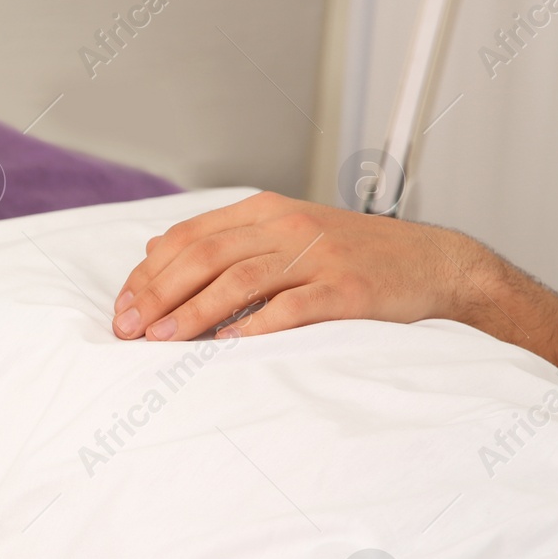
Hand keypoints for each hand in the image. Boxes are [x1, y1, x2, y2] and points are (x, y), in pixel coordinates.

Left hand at [111, 191, 473, 341]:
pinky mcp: (345, 290)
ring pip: (238, 279)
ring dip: (192, 311)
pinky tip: (224, 347)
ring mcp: (317, 256)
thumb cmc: (353, 255)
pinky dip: (253, 327)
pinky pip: (290, 308)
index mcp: (264, 211)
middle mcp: (286, 226)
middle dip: (157, 294)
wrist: (436, 264)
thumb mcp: (284, 232)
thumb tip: (155, 247)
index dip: (147, 273)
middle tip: (127, 329)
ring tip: (160, 340)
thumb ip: (223, 239)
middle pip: (204, 256)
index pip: (187, 237)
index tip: (121, 308)